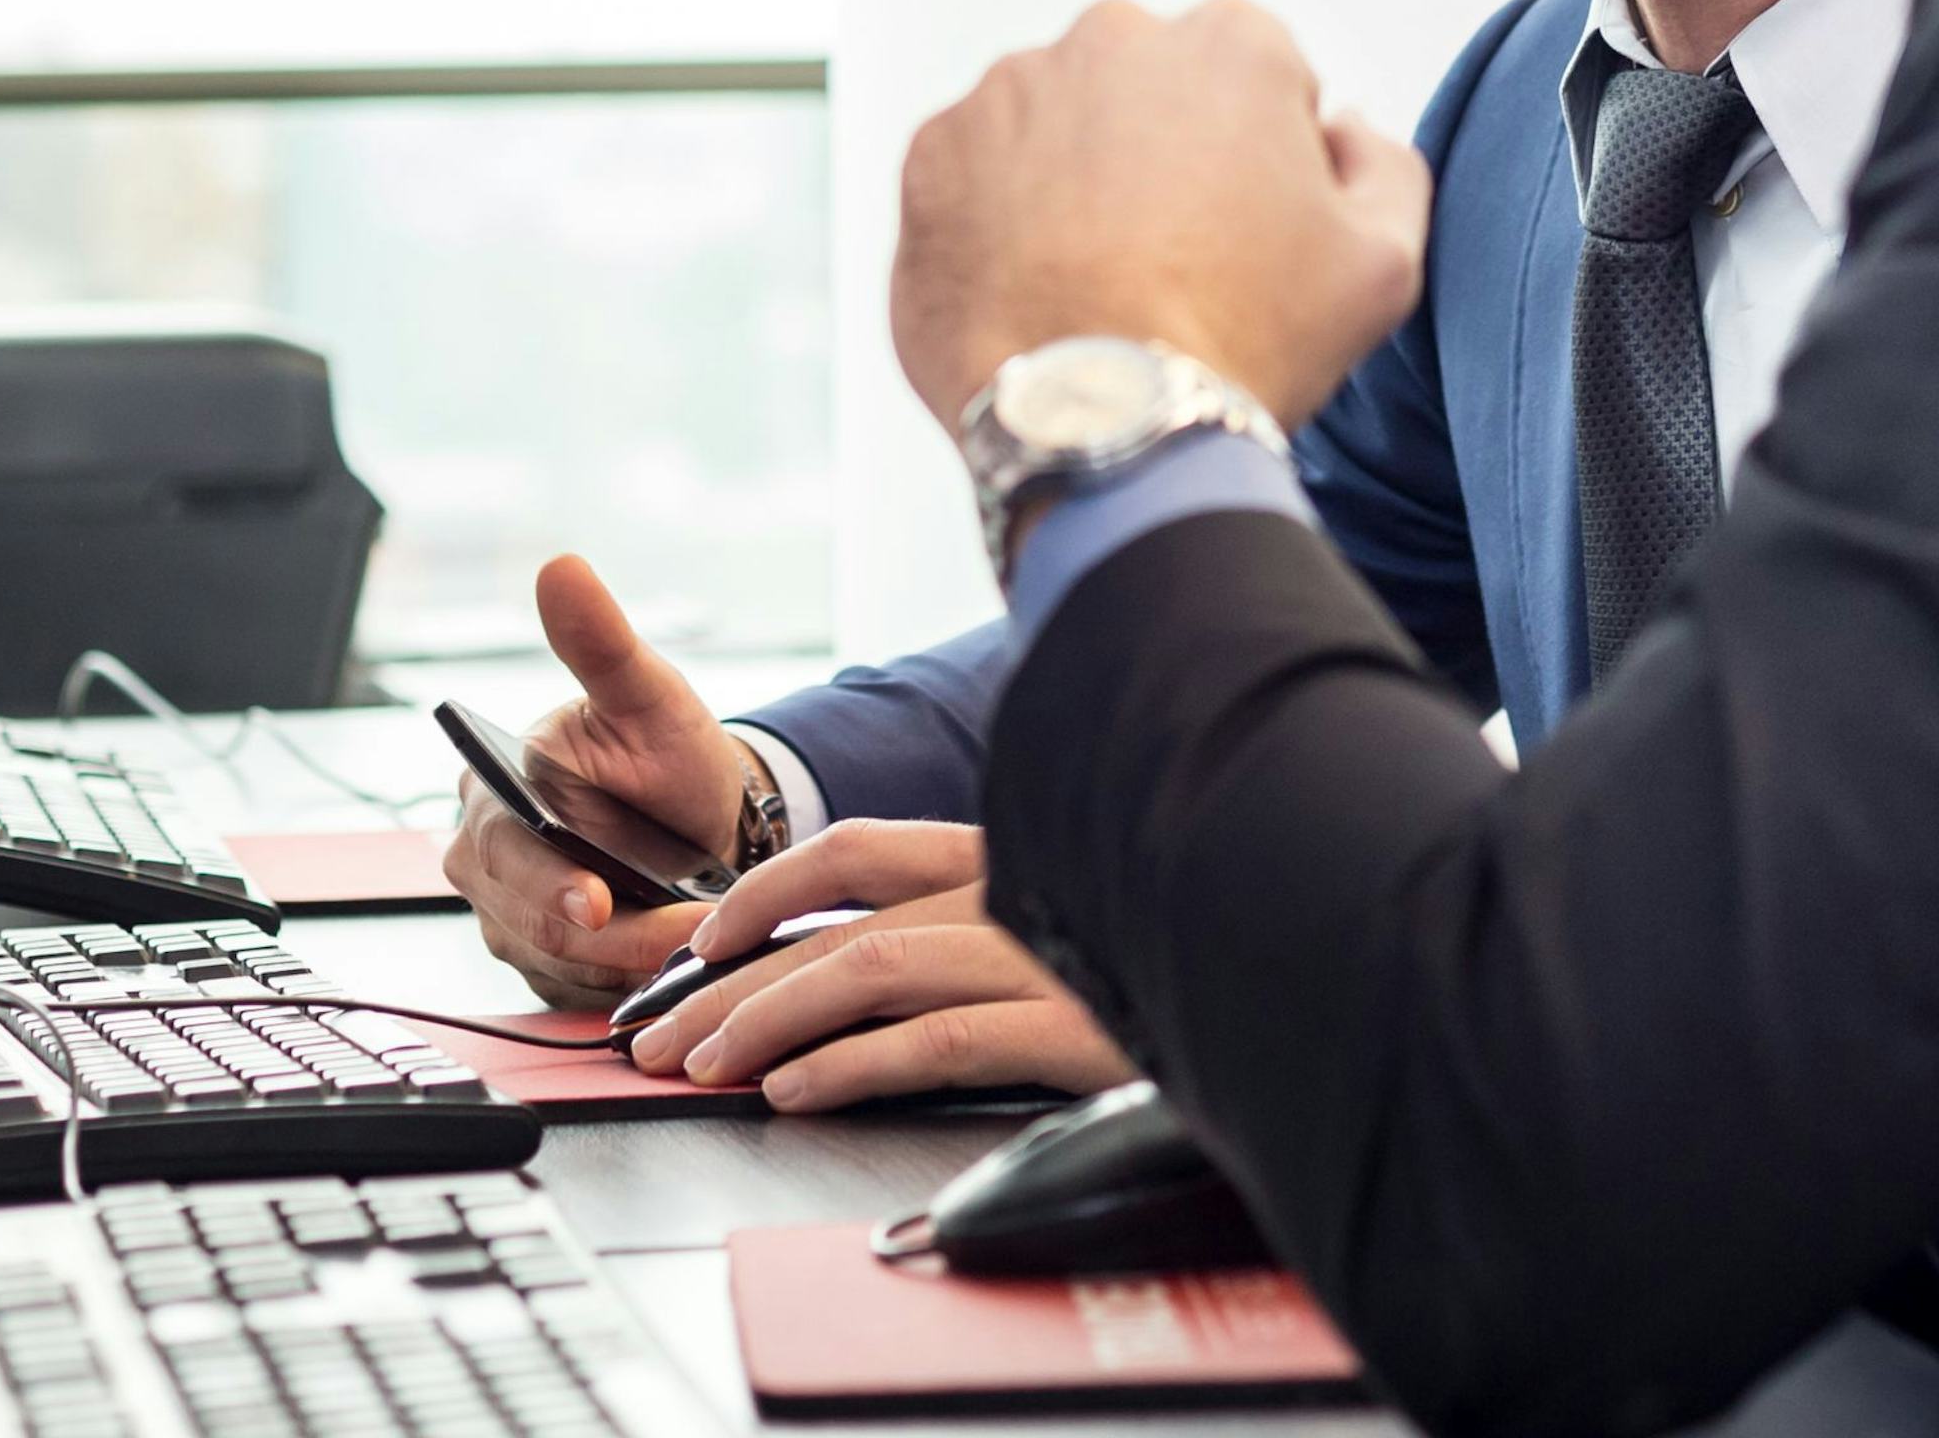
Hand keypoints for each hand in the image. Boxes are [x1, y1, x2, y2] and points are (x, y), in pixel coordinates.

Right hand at [439, 555, 748, 1006]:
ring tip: (691, 940)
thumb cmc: (664, 748)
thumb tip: (562, 568)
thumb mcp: (645, 692)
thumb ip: (602, 642)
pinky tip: (668, 960)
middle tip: (679, 934)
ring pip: (555, 964)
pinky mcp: (542, 965)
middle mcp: (485, 858)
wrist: (699, 815)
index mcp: (491, 788)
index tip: (598, 902)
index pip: (504, 848)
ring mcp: (510, 917)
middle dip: (610, 934)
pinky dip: (624, 982)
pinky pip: (575, 992)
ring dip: (626, 962)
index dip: (548, 882)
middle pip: (526, 919)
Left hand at [626, 821, 1130, 1110]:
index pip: (861, 848)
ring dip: (769, 1017)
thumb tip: (851, 981)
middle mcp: (1012, 893)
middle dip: (735, 976)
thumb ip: (972, 935)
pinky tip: (794, 1090)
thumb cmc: (1157, 968)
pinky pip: (934, 1040)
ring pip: (871, 968)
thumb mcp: (1056, 934)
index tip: (699, 935)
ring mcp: (1042, 954)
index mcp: (1004, 859)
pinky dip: (852, 1062)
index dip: (768, 884)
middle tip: (660, 1031)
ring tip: (704, 1063)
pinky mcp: (1072, 1024)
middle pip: (843, 921)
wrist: (1278, 985)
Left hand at [891, 0, 1428, 430]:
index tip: (1246, 234)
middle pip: (1147, 89)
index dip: (1259, 161)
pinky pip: (974, 172)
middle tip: (1170, 261)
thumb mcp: (1382, 260)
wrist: (1102, 426)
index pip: (1253, 80)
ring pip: (1055, 125)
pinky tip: (1032, 291)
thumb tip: (1341, 125)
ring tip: (1093, 284)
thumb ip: (1380, 163)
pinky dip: (996, 218)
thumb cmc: (1251, 344)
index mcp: (1230, 43)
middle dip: (1159, 153)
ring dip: (1072, 180)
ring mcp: (1009, 89)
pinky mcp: (933, 149)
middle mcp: (1111, 37)